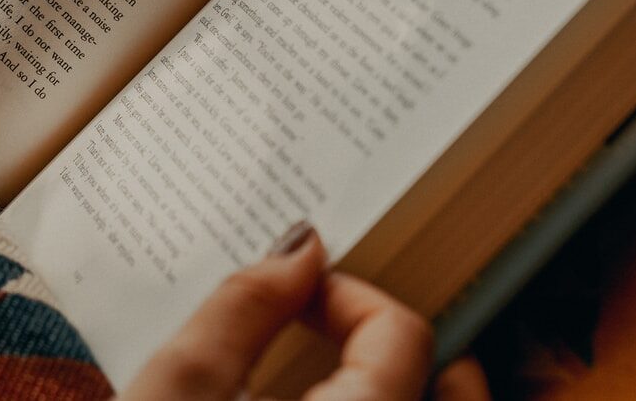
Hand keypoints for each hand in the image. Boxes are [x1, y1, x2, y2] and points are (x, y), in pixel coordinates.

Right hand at [121, 224, 489, 400]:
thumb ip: (246, 304)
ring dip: (416, 396)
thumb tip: (300, 248)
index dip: (348, 294)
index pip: (402, 333)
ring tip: (360, 373)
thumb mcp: (180, 384)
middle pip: (455, 392)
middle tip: (343, 328)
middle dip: (403, 346)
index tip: (296, 293)